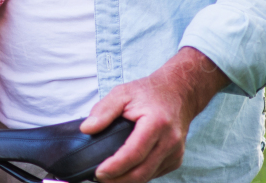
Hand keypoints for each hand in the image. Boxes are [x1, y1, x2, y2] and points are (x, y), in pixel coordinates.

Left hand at [80, 47, 228, 182]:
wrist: (178, 92)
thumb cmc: (149, 92)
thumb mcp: (122, 93)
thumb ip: (103, 111)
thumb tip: (87, 129)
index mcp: (156, 123)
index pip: (134, 153)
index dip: (115, 167)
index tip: (99, 172)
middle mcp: (169, 140)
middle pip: (142, 172)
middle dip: (119, 180)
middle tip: (99, 178)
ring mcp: (175, 152)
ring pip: (148, 176)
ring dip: (128, 180)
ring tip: (109, 176)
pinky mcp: (176, 159)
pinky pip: (155, 173)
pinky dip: (139, 175)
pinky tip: (126, 171)